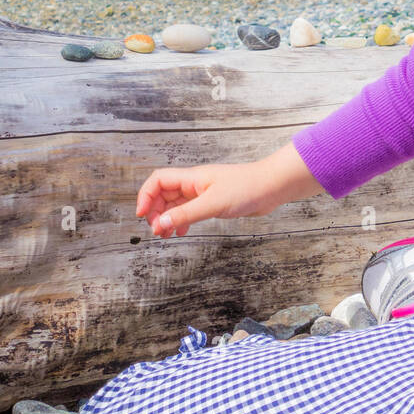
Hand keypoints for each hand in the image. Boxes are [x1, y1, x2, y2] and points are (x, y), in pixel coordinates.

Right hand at [135, 161, 280, 237]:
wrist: (271, 187)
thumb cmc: (246, 188)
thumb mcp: (212, 204)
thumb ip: (185, 214)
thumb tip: (159, 224)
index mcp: (191, 178)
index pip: (158, 181)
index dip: (145, 196)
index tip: (141, 215)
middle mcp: (194, 183)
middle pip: (164, 193)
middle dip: (155, 210)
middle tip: (155, 230)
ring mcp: (204, 192)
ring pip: (176, 203)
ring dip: (167, 217)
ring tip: (164, 235)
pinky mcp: (213, 201)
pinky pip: (190, 210)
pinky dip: (182, 221)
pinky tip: (182, 232)